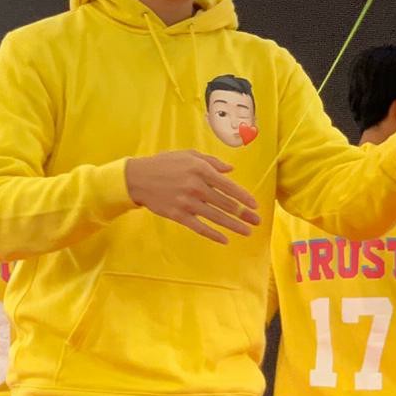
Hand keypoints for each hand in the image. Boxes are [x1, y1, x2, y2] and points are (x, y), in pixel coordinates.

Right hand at [125, 151, 259, 243]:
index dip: (243, 197)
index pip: (228, 186)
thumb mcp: (188, 155)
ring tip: (247, 232)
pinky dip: (213, 234)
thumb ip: (211, 162)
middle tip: (257, 221)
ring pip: (216, 217)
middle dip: (243, 213)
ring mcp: (187, 202)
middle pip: (225, 203)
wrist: (138, 178)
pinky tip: (224, 239)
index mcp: (201, 170)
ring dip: (234, 225)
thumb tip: (231, 170)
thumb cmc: (164, 164)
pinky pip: (199, 227)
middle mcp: (196, 187)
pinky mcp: (178, 215)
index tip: (255, 205)